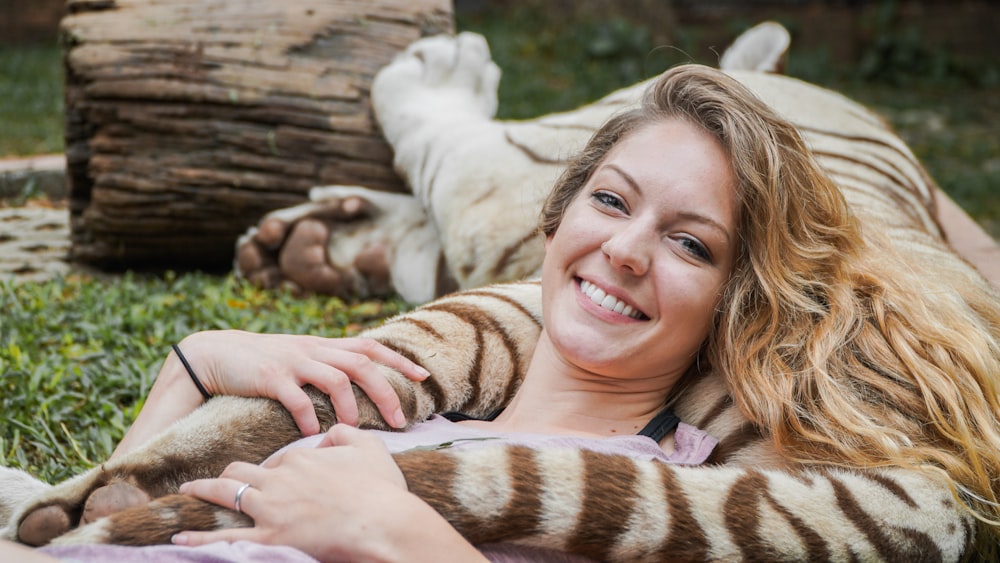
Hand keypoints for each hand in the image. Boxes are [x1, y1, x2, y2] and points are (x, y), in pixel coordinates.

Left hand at [174, 425, 485, 562]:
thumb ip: (346, 434)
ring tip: (188, 492)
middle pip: (242, 470)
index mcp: (301, 457)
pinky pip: (226, 536)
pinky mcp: (270, 537)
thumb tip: (330, 434)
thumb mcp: (369, 446)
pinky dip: (200, 537)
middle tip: (218, 476)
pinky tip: (181, 536)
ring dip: (204, 491)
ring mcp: (271, 509)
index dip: (279, 467)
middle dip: (228, 472)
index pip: (279, 457)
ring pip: (226, 493)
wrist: (382, 522)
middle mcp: (279, 479)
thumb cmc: (380, 488)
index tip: (281, 476)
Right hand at [179, 330, 428, 431]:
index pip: (370, 347)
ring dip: (348, 406)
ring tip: (352, 430)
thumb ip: (326, 366)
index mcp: (323, 347)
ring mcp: (292, 362)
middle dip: (385, 391)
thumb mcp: (300, 358)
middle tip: (398, 420)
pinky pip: (295, 397)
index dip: (398, 360)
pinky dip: (307, 416)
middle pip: (361, 363)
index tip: (423, 376)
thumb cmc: (262, 363)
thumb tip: (358, 384)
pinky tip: (311, 434)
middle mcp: (313, 350)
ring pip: (334, 378)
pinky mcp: (269, 376)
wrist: (214, 353)